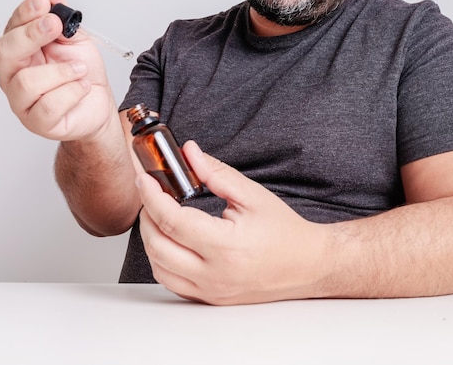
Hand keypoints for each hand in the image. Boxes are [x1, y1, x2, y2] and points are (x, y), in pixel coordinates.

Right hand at [0, 0, 116, 140]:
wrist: (98, 104)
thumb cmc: (83, 74)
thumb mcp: (76, 41)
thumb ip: (63, 21)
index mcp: (19, 52)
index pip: (11, 29)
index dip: (26, 13)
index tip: (44, 3)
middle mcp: (13, 76)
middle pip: (5, 52)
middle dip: (31, 35)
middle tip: (55, 26)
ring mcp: (22, 101)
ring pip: (28, 82)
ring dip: (61, 71)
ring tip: (81, 69)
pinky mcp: (37, 122)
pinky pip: (48, 106)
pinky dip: (71, 92)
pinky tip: (83, 86)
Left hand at [137, 141, 325, 304]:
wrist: (308, 265)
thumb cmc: (285, 232)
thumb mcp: (252, 195)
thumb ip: (217, 174)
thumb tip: (189, 154)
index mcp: (226, 246)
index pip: (173, 221)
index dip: (152, 197)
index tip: (144, 180)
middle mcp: (215, 274)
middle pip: (158, 246)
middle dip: (147, 216)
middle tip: (152, 196)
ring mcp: (211, 290)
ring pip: (159, 267)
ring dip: (151, 240)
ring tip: (159, 217)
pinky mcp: (210, 299)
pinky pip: (171, 282)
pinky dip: (161, 261)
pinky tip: (169, 242)